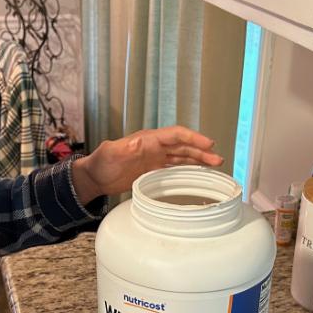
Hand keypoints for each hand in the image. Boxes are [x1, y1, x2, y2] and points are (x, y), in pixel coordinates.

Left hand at [71, 126, 224, 203]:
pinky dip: (188, 169)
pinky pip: (175, 168)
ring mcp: (155, 158)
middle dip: (201, 151)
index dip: (192, 138)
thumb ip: (123, 149)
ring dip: (198, 160)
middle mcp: (154, 147)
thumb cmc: (100, 163)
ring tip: (215, 166)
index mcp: (148, 139)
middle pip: (183, 146)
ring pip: (182, 157)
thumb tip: (137, 143)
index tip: (208, 144)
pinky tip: (198, 174)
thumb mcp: (110, 154)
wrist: (95, 177)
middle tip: (217, 159)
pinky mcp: (153, 170)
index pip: (175, 135)